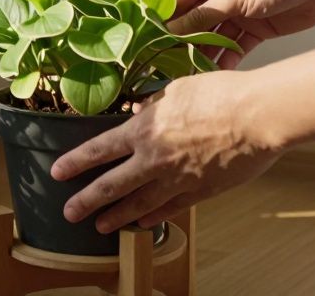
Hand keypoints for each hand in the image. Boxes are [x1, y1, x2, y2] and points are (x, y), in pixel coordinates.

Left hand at [51, 72, 282, 232]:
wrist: (256, 115)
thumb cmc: (220, 94)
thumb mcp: (177, 88)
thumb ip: (153, 103)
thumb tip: (138, 111)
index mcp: (144, 129)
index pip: (99, 149)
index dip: (75, 162)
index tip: (57, 172)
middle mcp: (154, 158)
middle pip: (111, 184)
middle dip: (86, 200)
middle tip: (69, 212)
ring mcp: (176, 179)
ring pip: (138, 203)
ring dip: (116, 216)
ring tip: (100, 226)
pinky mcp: (200, 191)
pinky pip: (171, 209)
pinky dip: (154, 217)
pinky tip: (143, 223)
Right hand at [169, 0, 314, 66]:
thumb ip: (202, 16)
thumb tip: (170, 31)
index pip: (179, 0)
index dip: (164, 21)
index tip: (148, 44)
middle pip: (194, 22)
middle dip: (182, 43)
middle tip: (167, 67)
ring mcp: (237, 12)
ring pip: (213, 37)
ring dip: (204, 54)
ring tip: (191, 76)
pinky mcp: (255, 29)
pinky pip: (234, 47)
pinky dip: (226, 59)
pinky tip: (218, 75)